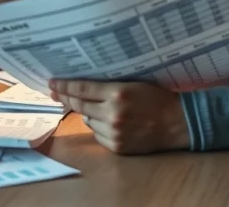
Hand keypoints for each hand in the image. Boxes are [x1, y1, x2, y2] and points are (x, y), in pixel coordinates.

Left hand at [48, 79, 189, 154]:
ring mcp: (114, 131)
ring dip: (89, 114)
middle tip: (56, 93)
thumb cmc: (156, 97)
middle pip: (79, 105)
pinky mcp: (117, 146)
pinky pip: (97, 135)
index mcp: (117, 92)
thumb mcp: (133, 83)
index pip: (82, 88)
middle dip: (66, 98)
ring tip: (103, 109)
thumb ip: (108, 86)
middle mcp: (112, 113)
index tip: (52, 84)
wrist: (177, 122)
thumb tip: (81, 89)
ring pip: (88, 121)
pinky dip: (100, 128)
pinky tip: (112, 123)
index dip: (64, 86)